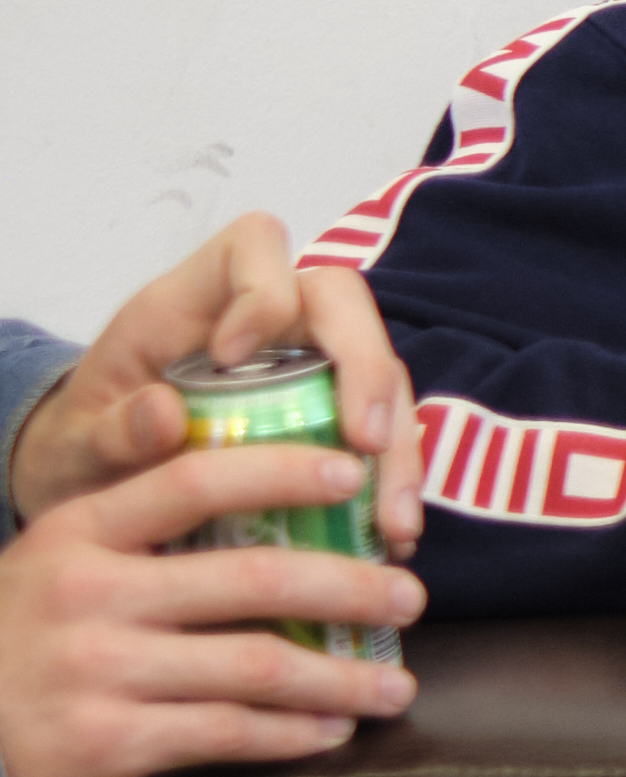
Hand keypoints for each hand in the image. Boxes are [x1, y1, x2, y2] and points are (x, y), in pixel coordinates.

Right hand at [1, 438, 424, 776]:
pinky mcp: (108, 741)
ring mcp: (97, 668)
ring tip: (394, 685)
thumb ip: (132, 547)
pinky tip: (331, 732)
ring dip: (342, 676)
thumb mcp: (48, 573)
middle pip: (253, 577)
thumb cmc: (9, 652)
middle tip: (410, 598)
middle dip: (351, 587)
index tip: (353, 475)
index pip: (194, 479)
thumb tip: (265, 528)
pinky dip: (292, 734)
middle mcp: (88, 594)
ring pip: (258, 665)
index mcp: (76, 536)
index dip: (282, 470)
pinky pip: (228, 732)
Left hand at [9, 215, 423, 553]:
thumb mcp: (77, 443)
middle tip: (363, 444)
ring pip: (379, 368)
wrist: (97, 480)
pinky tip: (391, 531)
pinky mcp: (332, 408)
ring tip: (393, 520)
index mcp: (192, 301)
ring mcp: (307, 362)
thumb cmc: (85, 445)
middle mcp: (265, 320)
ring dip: (397, 442)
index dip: (262, 288)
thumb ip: (110, 429)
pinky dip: (393, 477)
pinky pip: (382, 424)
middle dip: (365, 367)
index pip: (254, 244)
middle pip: (343, 302)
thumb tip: (165, 414)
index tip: (233, 359)